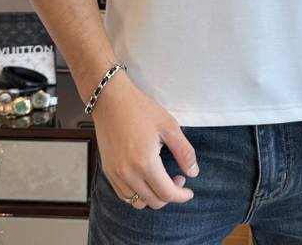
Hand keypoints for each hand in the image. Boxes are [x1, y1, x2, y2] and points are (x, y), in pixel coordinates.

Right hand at [91, 72, 198, 209]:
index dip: (181, 196)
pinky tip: (145, 178)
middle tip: (177, 177)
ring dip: (153, 196)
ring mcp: (115, 174)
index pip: (166, 193)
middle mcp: (127, 173)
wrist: (111, 100)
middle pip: (153, 201)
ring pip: (137, 202)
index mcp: (145, 163)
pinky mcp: (108, 170)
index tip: (189, 191)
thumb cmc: (141, 109)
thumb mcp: (169, 126)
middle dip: (169, 195)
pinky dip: (137, 193)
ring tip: (161, 178)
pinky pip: (123, 194)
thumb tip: (193, 172)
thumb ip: (184, 151)